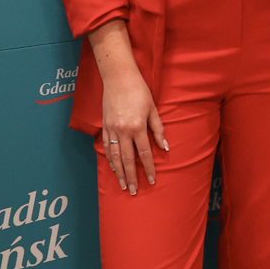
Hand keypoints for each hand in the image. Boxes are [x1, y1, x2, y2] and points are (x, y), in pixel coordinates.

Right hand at [101, 68, 166, 195]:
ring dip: (119, 172)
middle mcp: (123, 130)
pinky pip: (107, 146)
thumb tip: (164, 147)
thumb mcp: (153, 108)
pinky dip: (110, 159)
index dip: (149, 168)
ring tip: (123, 185)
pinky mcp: (105, 125)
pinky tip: (113, 167)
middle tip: (134, 191)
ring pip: (115, 156)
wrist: (118, 77)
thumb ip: (158, 129)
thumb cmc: (139, 90)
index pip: (144, 153)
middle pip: (128, 159)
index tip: (152, 180)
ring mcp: (112, 129)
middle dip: (131, 176)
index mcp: (137, 126)